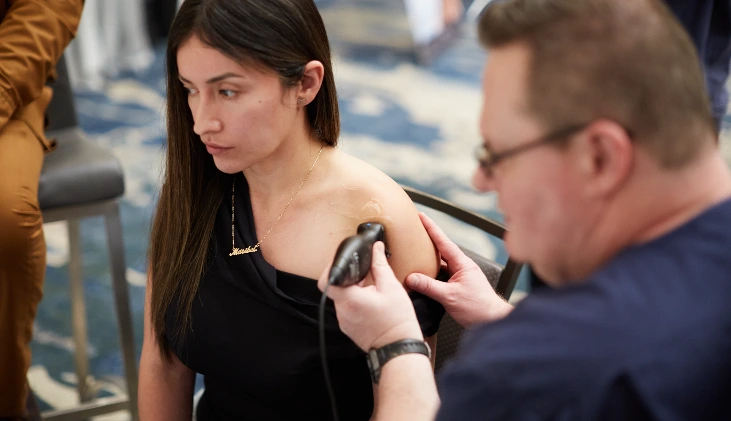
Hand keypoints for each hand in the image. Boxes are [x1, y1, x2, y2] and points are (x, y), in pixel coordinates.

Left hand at [318, 242, 422, 351]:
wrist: (399, 347)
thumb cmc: (397, 320)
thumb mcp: (391, 287)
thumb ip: (380, 265)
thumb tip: (376, 248)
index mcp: (349, 299)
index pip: (327, 279)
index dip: (332, 267)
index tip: (344, 263)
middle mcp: (342, 311)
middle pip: (336, 287)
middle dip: (349, 279)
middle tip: (365, 276)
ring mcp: (343, 321)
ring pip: (342, 298)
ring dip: (353, 292)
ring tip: (371, 292)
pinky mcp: (348, 328)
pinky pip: (346, 309)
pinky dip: (355, 303)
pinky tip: (371, 304)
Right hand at [405, 213, 511, 327]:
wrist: (493, 320)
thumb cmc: (478, 308)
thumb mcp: (450, 296)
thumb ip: (429, 286)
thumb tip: (411, 278)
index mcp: (462, 263)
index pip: (443, 241)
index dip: (431, 228)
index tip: (421, 216)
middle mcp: (462, 267)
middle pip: (441, 249)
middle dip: (428, 238)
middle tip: (415, 229)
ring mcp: (461, 275)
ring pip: (441, 263)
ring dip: (429, 257)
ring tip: (414, 251)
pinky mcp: (458, 285)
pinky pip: (442, 274)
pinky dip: (432, 272)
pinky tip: (423, 275)